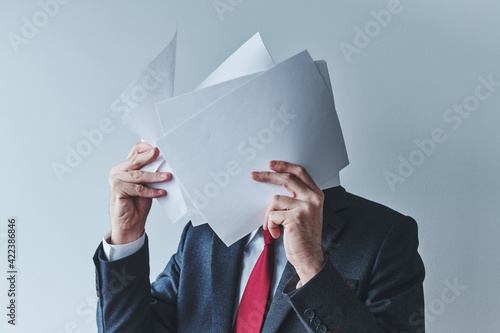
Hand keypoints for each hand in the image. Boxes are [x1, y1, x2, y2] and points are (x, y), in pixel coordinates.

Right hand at [108, 142, 169, 243]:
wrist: (131, 222)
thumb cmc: (139, 201)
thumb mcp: (147, 183)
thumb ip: (151, 172)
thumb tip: (164, 163)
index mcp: (126, 166)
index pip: (135, 151)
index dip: (146, 147)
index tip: (158, 148)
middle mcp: (119, 171)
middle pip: (135, 161)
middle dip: (149, 157)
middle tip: (159, 153)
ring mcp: (116, 180)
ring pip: (138, 175)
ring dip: (154, 176)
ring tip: (167, 177)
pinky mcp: (117, 191)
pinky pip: (138, 189)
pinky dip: (151, 191)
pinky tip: (161, 192)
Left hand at [251, 160, 324, 284]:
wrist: (309, 257)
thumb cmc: (304, 236)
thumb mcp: (307, 212)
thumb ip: (298, 197)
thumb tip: (275, 185)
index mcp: (316, 195)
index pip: (300, 173)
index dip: (284, 166)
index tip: (271, 164)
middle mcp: (313, 199)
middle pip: (286, 179)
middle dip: (267, 176)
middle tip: (253, 175)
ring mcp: (305, 208)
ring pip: (275, 200)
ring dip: (269, 214)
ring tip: (274, 226)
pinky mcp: (295, 218)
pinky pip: (272, 215)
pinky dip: (270, 225)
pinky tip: (277, 234)